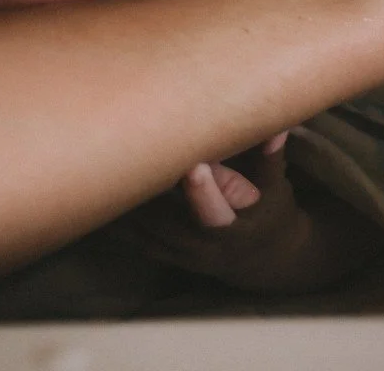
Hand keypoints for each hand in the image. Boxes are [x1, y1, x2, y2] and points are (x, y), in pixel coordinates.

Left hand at [115, 135, 378, 293]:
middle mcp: (203, 248)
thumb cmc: (269, 212)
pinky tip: (105, 182)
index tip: (194, 165)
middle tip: (134, 147)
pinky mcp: (161, 253)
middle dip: (153, 188)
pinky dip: (118, 211)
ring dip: (130, 198)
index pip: (215, 214)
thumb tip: (278, 126)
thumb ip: (270, 159)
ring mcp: (178, 254)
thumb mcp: (275, 190)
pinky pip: (131, 234)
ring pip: (144, 228)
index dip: (203, 192)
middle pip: (169, 220)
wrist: (259, 257)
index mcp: (234, 231)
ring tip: (114, 156)